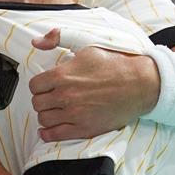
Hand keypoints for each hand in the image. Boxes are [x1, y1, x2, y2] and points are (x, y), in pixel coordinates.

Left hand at [28, 28, 158, 141]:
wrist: (140, 83)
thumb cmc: (115, 63)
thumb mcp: (86, 44)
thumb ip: (58, 40)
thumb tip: (36, 42)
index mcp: (63, 75)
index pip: (34, 85)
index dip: (39, 85)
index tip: (45, 86)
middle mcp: (66, 95)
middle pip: (37, 103)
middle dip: (42, 100)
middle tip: (50, 98)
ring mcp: (75, 114)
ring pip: (44, 119)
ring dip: (46, 114)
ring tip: (54, 110)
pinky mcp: (85, 128)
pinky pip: (56, 135)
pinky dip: (48, 133)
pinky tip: (48, 130)